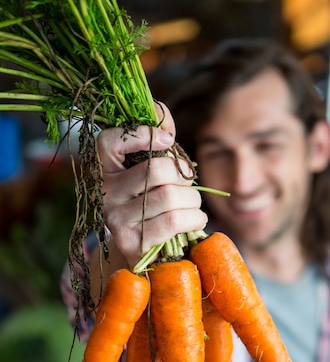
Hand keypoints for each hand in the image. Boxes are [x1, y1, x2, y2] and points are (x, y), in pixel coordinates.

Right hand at [96, 103, 207, 269]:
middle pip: (156, 170)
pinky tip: (196, 219)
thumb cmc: (151, 202)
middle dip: (184, 176)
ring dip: (193, 200)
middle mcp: (103, 194)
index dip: (142, 135)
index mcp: (103, 169)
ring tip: (194, 205)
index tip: (167, 140)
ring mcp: (115, 220)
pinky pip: (174, 221)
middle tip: (188, 185)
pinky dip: (195, 218)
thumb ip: (157, 139)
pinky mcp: (132, 243)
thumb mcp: (152, 168)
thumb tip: (160, 111)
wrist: (144, 250)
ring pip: (170, 196)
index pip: (108, 142)